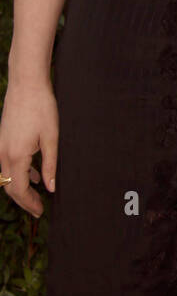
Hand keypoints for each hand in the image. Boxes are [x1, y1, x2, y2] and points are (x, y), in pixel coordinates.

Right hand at [0, 80, 58, 216]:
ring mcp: (0, 146)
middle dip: (23, 200)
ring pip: (7, 176)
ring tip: (36, 196)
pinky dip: (18, 172)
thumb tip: (50, 187)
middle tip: (38, 209)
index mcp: (16, 156)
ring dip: (20, 186)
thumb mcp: (51, 137)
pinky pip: (8, 163)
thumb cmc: (41, 107)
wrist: (26, 83)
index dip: (29, 203)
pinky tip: (33, 173)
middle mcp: (3, 154)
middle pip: (10, 186)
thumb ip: (50, 165)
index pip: (19, 189)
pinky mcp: (2, 139)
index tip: (40, 211)